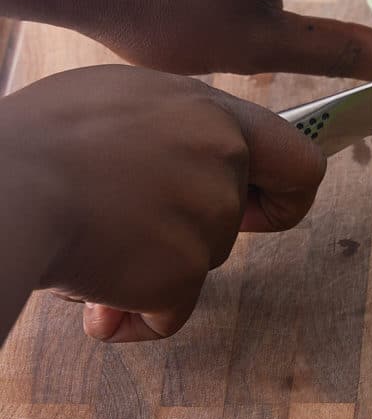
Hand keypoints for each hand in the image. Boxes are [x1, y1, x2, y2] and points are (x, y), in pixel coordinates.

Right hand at [0, 65, 324, 342]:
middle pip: (229, 221)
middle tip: (132, 233)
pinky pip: (168, 314)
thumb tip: (178, 160)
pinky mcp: (181, 274)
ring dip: (145, 270)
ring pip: (193, 265)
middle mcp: (221, 159)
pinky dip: (134, 317)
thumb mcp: (115, 100)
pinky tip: (91, 296)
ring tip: (84, 244)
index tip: (254, 214)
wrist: (7, 186)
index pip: (296, 156)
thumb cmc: (38, 139)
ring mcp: (206, 216)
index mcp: (209, 110)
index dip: (280, 195)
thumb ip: (168, 128)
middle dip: (187, 236)